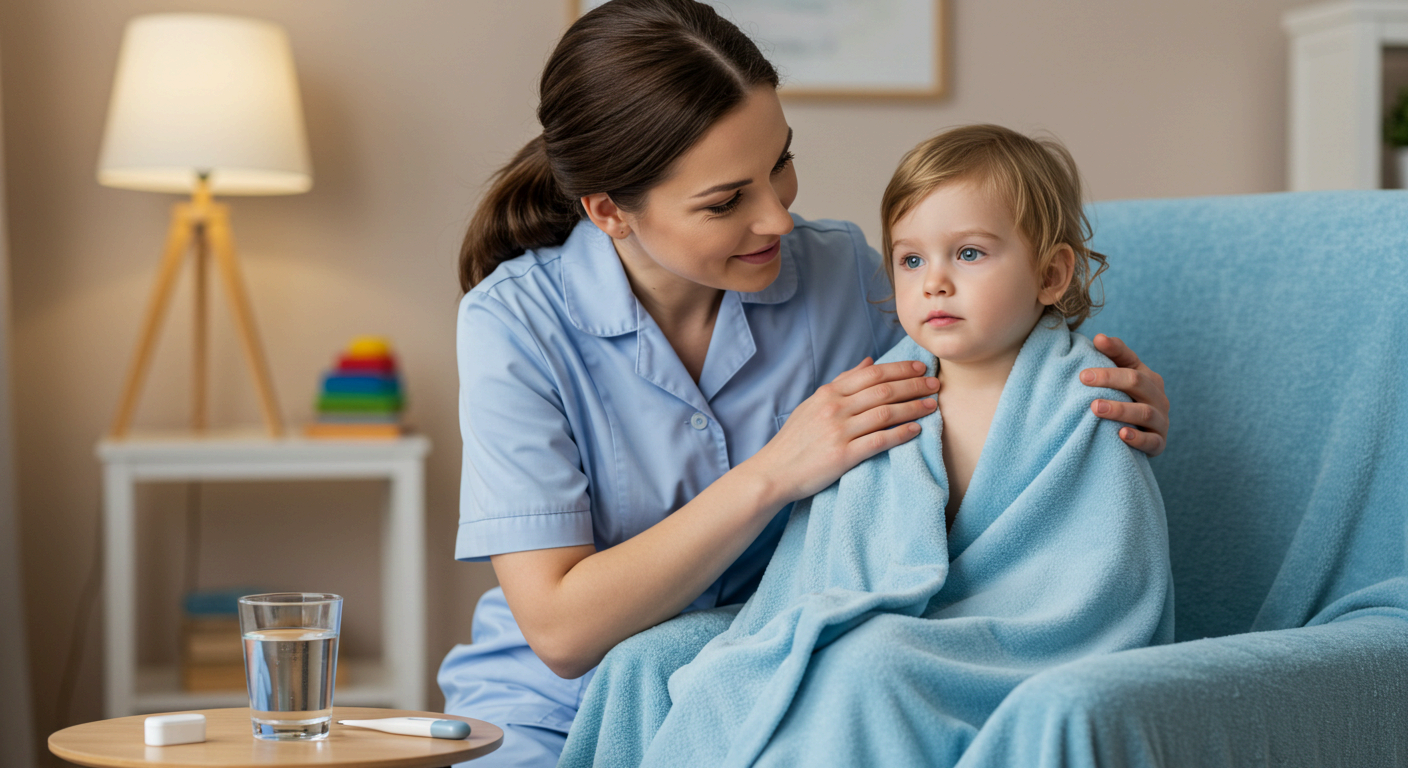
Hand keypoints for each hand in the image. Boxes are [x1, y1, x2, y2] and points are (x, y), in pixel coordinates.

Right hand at [746, 358, 939, 502]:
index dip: (900, 368)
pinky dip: (900, 433)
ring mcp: (838, 431)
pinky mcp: (842, 456)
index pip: (872, 373)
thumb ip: (842, 383)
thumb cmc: (795, 440)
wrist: (773, 472)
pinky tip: (916, 430)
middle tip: (936, 383)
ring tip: (933, 405)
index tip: (921, 367)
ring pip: (885, 413)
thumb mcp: (813, 404)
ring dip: (913, 407)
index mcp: (828, 393)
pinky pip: (878, 441)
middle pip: (883, 390)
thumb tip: (869, 361)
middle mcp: (834, 408)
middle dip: (914, 384)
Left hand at [1080, 333, 1169, 456]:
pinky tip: (1121, 435)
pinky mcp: (1160, 443)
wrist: (1141, 437)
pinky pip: (1152, 441)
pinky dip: (1138, 438)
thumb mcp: (1120, 378)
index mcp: (1149, 378)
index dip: (1110, 354)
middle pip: (1137, 383)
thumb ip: (1112, 356)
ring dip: (1120, 409)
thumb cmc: (1125, 402)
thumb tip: (1099, 337)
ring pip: (1144, 412)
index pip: (1130, 362)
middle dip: (1110, 379)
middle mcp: (1158, 397)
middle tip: (1083, 379)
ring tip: (1095, 407)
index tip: (1085, 359)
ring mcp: (1161, 420)